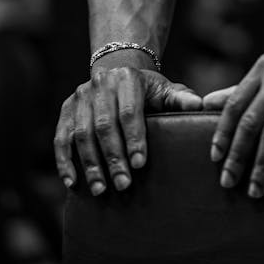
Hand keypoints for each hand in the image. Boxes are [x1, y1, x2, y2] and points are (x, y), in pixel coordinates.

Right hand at [54, 66, 201, 194]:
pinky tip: (73, 183)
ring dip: (90, 164)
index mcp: (127, 78)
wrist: (118, 73)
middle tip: (123, 185)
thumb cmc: (148, 90)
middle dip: (113, 157)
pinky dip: (65, 162)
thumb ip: (181, 99)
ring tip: (101, 190)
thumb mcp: (166, 90)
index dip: (134, 138)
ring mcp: (80, 96)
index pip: (129, 111)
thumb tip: (201, 106)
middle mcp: (101, 84)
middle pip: (104, 125)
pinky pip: (61, 138)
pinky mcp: (65, 109)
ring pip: (82, 134)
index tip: (141, 164)